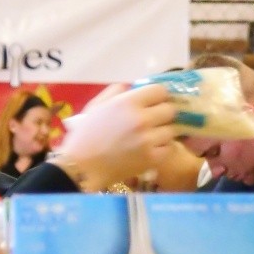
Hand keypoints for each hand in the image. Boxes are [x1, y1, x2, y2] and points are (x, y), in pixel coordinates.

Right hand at [52, 83, 178, 190]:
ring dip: (163, 131)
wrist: (81, 166)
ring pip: (172, 129)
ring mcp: (149, 140)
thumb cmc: (86, 134)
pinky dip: (163, 147)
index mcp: (128, 102)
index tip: (154, 101)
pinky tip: (151, 148)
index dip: (158, 96)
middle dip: (163, 113)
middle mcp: (142, 119)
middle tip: (154, 119)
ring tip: (152, 135)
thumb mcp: (97, 105)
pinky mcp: (152, 158)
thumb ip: (116, 91)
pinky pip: (169, 147)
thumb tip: (134, 86)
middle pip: (170, 110)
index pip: (161, 91)